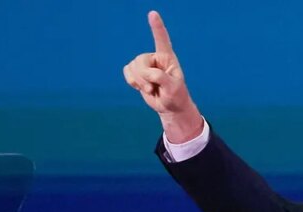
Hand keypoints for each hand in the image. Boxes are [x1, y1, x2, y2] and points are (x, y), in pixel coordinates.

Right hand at [122, 11, 202, 142]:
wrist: (169, 106)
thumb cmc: (175, 96)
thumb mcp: (173, 88)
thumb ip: (161, 78)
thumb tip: (148, 73)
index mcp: (168, 58)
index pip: (162, 40)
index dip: (157, 27)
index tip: (153, 13)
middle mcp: (156, 58)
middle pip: (141, 60)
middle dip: (144, 76)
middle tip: (153, 88)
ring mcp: (145, 64)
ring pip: (132, 66)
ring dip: (139, 81)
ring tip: (151, 89)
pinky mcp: (137, 72)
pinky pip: (127, 71)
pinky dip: (131, 81)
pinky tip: (141, 87)